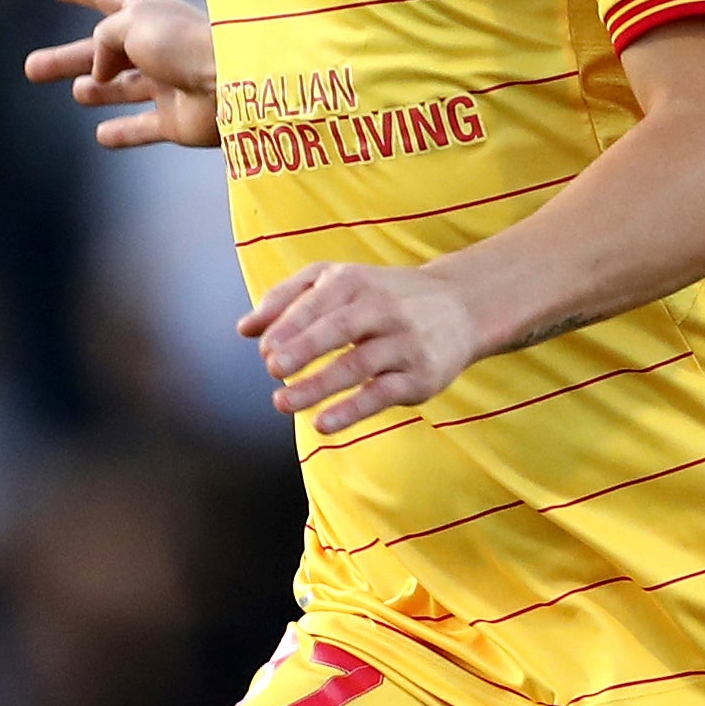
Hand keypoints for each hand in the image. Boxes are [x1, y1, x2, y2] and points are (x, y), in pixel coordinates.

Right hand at [24, 0, 218, 149]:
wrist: (235, 84)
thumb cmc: (183, 44)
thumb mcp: (131, 24)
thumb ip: (103, 40)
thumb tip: (99, 73)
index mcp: (151, 14)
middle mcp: (161, 46)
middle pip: (105, 50)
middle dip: (69, 57)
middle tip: (31, 67)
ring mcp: (171, 84)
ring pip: (125, 87)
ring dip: (99, 90)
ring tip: (78, 93)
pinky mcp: (179, 121)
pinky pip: (145, 127)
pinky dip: (124, 131)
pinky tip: (102, 135)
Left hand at [244, 257, 483, 433]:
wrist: (460, 306)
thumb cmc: (383, 294)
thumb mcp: (337, 281)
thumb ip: (287, 299)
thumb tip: (244, 329)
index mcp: (355, 282)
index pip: (317, 303)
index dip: (289, 326)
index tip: (265, 350)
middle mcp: (382, 308)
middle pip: (338, 329)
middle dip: (304, 349)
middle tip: (273, 369)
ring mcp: (403, 343)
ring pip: (358, 365)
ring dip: (319, 386)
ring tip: (283, 403)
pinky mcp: (420, 376)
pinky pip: (382, 394)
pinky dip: (351, 410)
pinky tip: (323, 423)